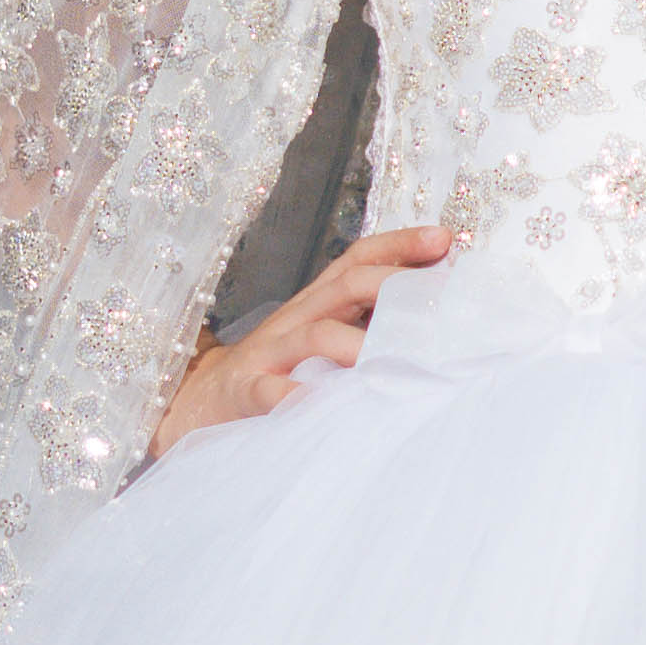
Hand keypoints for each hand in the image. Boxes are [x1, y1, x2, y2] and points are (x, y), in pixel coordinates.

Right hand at [148, 229, 452, 457]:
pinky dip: (294, 397)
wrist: (200, 401)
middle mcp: (295, 319)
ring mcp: (269, 354)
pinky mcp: (246, 392)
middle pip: (344, 285)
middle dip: (390, 283)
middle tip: (434, 299)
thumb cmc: (280, 370)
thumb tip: (437, 318)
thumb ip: (368, 324)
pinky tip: (318, 404)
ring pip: (314, 334)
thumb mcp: (322, 339)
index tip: (444, 239)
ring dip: (353, 343)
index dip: (400, 244)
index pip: (358, 259)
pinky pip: (270, 391)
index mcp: (317, 303)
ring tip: (386, 359)